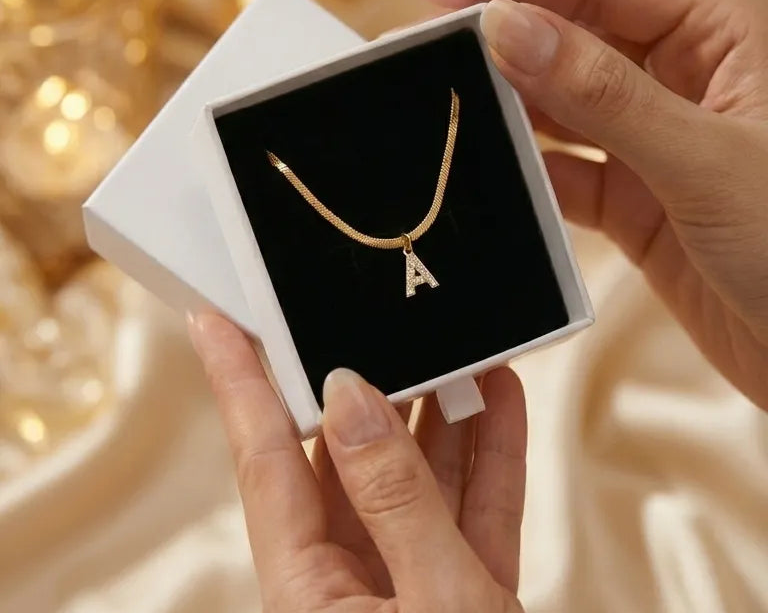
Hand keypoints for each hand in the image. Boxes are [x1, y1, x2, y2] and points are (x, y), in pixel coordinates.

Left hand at [189, 313, 526, 612]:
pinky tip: (501, 396)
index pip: (265, 462)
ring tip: (455, 345)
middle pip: (346, 458)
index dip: (240, 385)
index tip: (216, 320)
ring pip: (417, 477)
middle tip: (376, 317)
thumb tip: (350, 398)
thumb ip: (394, 500)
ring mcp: (413, 584)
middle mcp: (350, 581)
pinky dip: (490, 453)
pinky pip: (475, 507)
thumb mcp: (434, 603)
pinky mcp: (468, 591)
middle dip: (369, 385)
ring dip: (442, 411)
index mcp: (308, 592)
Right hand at [401, 0, 767, 408]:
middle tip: (419, 47)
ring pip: (563, 109)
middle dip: (496, 39)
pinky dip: (526, 176)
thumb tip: (507, 29)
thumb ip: (604, 95)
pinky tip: (485, 174)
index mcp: (723, 35)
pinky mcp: (638, 204)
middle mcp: (685, 81)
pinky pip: (566, 175)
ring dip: (504, 108)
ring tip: (439, 106)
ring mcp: (656, 145)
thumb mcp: (707, 159)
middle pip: (571, 39)